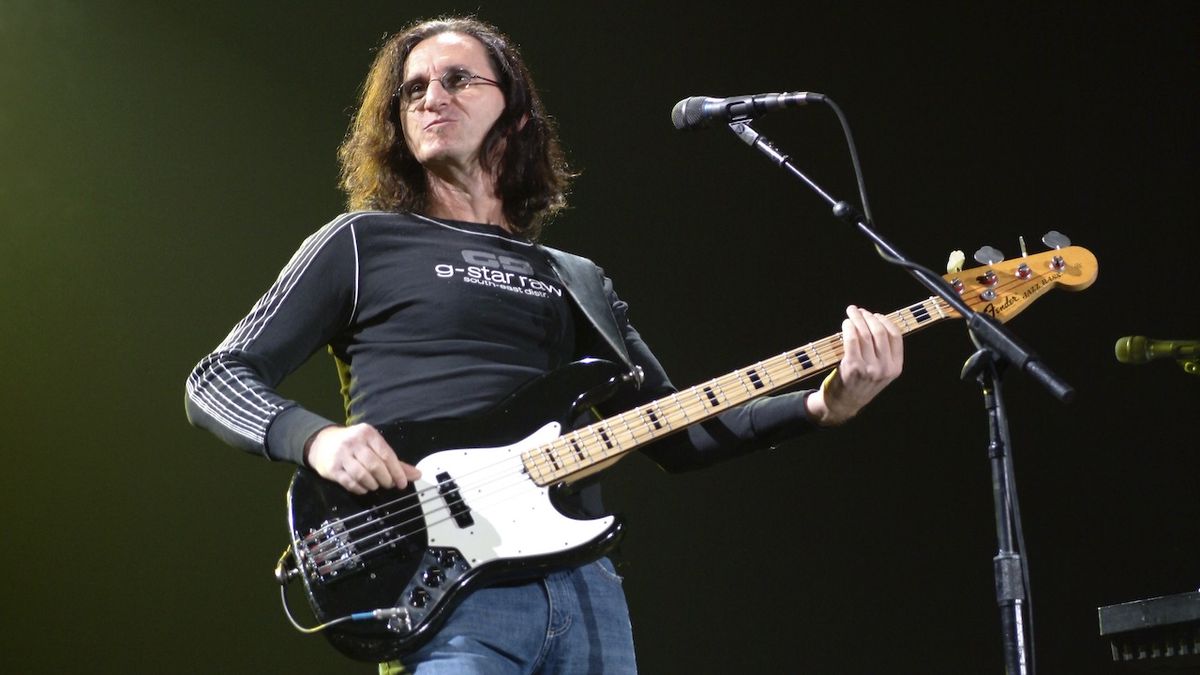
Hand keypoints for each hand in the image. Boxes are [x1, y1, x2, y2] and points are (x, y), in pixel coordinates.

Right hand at [304, 423, 421, 493]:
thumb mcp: (373, 446)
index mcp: (367, 434)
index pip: (386, 454)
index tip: (402, 483)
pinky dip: (360, 488)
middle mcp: (354, 442)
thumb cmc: (353, 444)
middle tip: (388, 484)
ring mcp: (341, 455)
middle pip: (375, 465)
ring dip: (373, 484)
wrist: (321, 442)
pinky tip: (364, 488)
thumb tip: (416, 474)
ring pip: (362, 475)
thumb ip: (394, 461)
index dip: (397, 471)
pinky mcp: (332, 468)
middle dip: (385, 479)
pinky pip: (350, 482)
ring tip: (376, 485)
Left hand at [805, 305, 903, 425]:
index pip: (896, 336)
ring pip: (865, 334)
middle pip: (879, 332)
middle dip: (869, 317)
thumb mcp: (880, 374)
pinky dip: (849, 328)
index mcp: (895, 368)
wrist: (843, 405)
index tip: (876, 315)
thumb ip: (884, 354)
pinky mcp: (853, 366)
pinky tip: (846, 323)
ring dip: (857, 318)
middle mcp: (885, 368)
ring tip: (852, 312)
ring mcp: (869, 368)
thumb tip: (877, 323)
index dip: (885, 321)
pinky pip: (852, 340)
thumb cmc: (860, 385)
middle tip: (859, 311)